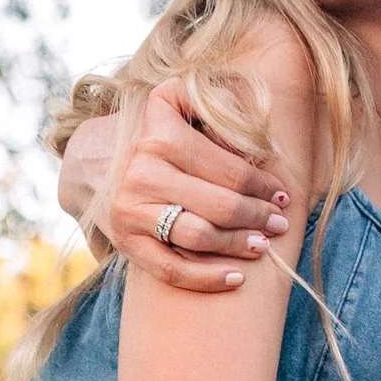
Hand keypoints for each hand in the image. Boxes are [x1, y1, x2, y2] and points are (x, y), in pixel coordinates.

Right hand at [65, 81, 289, 290]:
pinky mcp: (126, 241)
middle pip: (220, 206)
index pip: (230, 170)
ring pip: (199, 237)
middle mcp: (142, 172)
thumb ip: (217, 105)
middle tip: (279, 224)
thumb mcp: (179, 101)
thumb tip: (254, 141)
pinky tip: (236, 278)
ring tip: (263, 246)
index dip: (263, 185)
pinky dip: (207, 278)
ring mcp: (131, 209)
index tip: (282, 194)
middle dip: (258, 217)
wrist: (97, 160)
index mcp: (161, 136)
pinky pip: (171, 269)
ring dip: (238, 245)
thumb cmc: (157, 133)